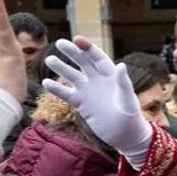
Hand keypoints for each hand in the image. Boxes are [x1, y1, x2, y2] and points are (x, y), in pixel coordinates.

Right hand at [42, 37, 152, 160]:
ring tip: (50, 60)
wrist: (125, 136)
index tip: (77, 39)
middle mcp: (97, 80)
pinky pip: (66, 94)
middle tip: (59, 43)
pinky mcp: (81, 104)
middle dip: (72, 52)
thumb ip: (124, 83)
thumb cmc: (131, 117)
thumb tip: (121, 65)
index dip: (88, 48)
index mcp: (111, 75)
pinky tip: (45, 82)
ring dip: (61, 68)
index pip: (97, 57)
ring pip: (72, 75)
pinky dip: (56, 89)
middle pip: (82, 62)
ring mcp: (88, 91)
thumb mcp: (128, 100)